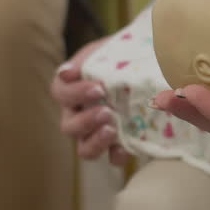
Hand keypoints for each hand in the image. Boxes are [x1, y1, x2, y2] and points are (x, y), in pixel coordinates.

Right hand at [51, 37, 128, 164]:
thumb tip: (67, 72)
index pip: (61, 93)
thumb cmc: (120, 57)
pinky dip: (117, 156)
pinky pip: (112, 158)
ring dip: (95, 141)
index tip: (99, 87)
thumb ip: (88, 59)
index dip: (76, 93)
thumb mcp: (104, 51)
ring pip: (84, 148)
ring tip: (112, 130)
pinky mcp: (118, 144)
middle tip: (106, 111)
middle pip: (69, 127)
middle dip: (86, 121)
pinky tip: (125, 150)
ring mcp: (97, 132)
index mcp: (71, 90)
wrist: (148, 64)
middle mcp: (79, 115)